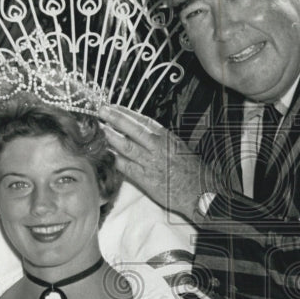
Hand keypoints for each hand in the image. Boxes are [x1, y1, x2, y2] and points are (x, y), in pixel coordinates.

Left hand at [99, 104, 214, 221]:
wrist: (199, 192)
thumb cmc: (191, 170)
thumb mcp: (177, 147)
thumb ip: (159, 140)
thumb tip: (140, 132)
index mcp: (166, 137)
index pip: (142, 120)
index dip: (125, 112)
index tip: (113, 107)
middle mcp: (157, 147)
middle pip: (132, 129)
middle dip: (115, 119)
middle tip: (101, 111)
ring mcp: (150, 163)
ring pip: (125, 146)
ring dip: (110, 137)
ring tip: (99, 131)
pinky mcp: (145, 179)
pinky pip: (125, 166)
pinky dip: (115, 159)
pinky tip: (107, 154)